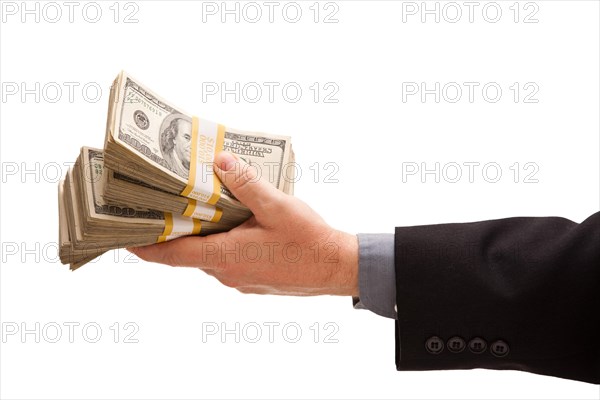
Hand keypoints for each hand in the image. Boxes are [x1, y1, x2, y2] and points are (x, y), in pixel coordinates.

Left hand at [128, 151, 358, 295]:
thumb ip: (246, 184)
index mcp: (225, 256)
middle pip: (189, 253)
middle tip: (168, 208)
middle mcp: (227, 273)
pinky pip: (229, 261)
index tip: (124, 238)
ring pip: (211, 256)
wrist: (337, 269)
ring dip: (205, 237)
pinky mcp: (254, 282)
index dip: (145, 247)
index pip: (172, 255)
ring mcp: (240, 280)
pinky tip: (240, 226)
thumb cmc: (308, 240)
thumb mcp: (277, 206)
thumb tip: (219, 161)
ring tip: (207, 210)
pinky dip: (224, 244)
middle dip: (177, 232)